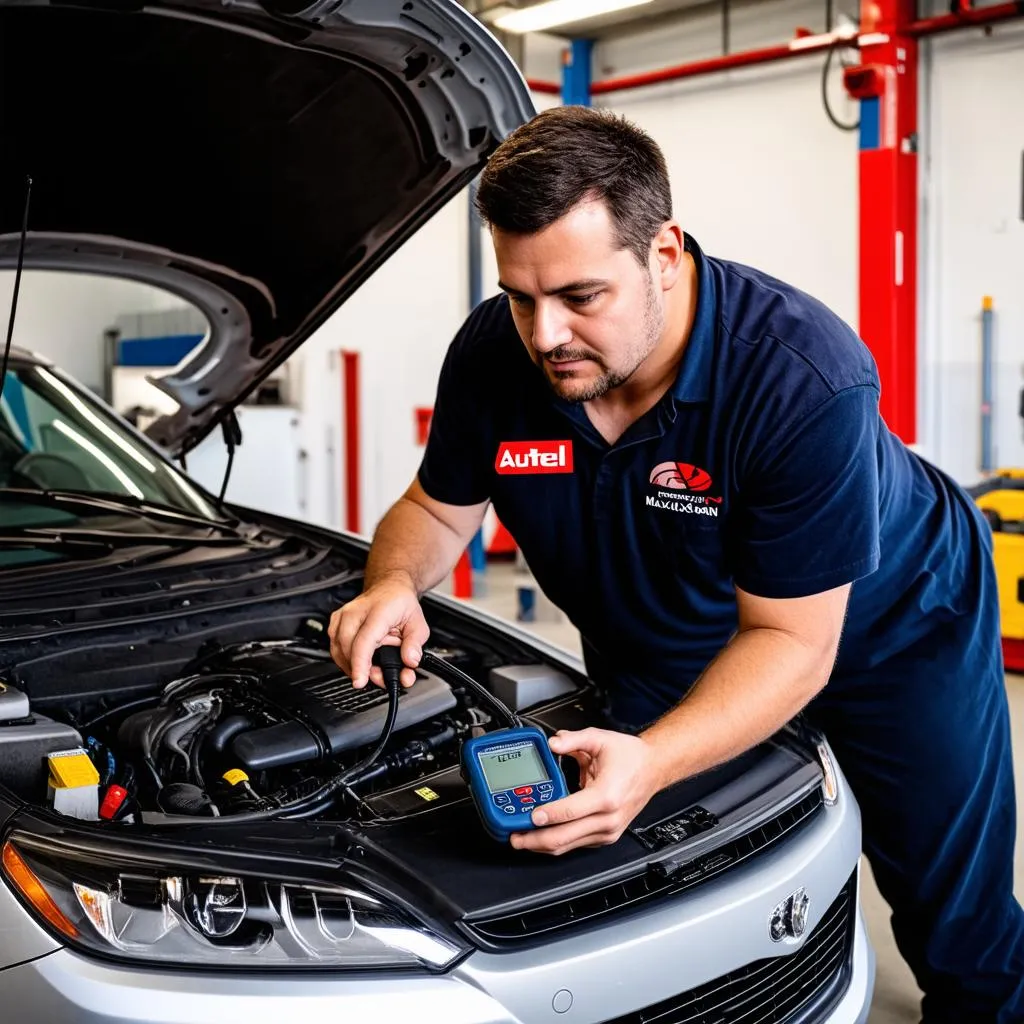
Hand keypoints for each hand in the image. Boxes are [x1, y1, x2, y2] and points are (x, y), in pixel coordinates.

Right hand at [327, 575, 428, 688]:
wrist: (389, 588)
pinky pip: (335, 648)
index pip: (364, 641)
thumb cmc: (400, 604)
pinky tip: (360, 661)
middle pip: (348, 649)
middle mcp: (355, 612)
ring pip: (338, 651)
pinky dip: (346, 660)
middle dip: (362, 670)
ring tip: (373, 668)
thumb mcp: (418, 625)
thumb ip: (415, 646)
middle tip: (380, 678)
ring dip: (353, 666)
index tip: (360, 681)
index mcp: (378, 611)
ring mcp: (342, 617)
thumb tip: (410, 662)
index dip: (361, 664)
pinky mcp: (335, 623)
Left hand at [510, 728, 663, 855]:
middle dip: (535, 839)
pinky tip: (541, 836)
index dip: (547, 815)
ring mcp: (606, 831)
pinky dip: (557, 842)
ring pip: (568, 846)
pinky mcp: (604, 836)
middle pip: (564, 837)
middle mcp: (607, 819)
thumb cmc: (630, 757)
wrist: (653, 769)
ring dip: (542, 844)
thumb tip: (553, 743)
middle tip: (514, 836)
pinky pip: (576, 844)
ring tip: (521, 838)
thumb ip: (574, 739)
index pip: (570, 812)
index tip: (529, 816)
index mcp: (606, 796)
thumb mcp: (600, 739)